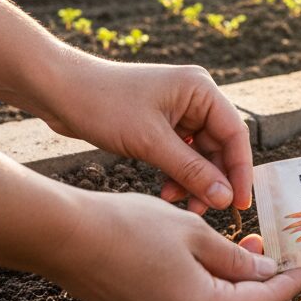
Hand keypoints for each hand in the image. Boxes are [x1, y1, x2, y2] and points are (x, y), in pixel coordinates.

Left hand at [44, 56, 252, 215]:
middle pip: (220, 146)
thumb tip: (225, 198)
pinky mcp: (162, 124)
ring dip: (194, 181)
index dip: (240, 171)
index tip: (239, 204)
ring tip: (179, 202)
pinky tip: (166, 191)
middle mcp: (195, 97)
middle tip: (204, 210)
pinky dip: (178, 174)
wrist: (59, 91)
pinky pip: (182, 154)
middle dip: (213, 180)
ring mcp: (179, 110)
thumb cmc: (103, 105)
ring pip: (201, 154)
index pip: (235, 134)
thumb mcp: (150, 142)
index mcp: (201, 89)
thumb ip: (192, 171)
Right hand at [53, 192, 300, 300]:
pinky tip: (216, 259)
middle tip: (280, 249)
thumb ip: (235, 257)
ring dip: (238, 284)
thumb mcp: (194, 233)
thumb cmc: (129, 226)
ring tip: (248, 244)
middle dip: (266, 283)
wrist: (65, 238)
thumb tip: (266, 270)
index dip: (290, 283)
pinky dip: (212, 289)